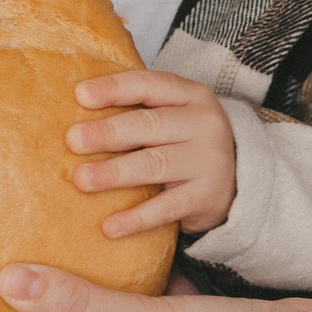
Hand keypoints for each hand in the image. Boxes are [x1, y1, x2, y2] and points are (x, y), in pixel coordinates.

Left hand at [68, 70, 237, 236]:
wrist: (239, 181)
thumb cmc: (185, 142)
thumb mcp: (172, 115)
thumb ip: (136, 110)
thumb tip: (72, 115)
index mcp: (190, 95)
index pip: (150, 85)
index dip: (115, 88)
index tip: (80, 95)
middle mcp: (204, 124)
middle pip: (150, 125)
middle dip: (108, 133)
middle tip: (73, 140)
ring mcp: (208, 161)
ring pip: (155, 164)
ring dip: (115, 173)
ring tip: (81, 179)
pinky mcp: (206, 198)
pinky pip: (167, 208)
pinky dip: (137, 218)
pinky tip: (110, 227)